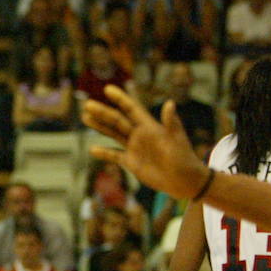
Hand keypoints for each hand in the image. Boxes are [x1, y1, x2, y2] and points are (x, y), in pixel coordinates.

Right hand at [82, 87, 209, 200]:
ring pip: (113, 134)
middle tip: (87, 105)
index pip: (132, 109)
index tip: (107, 89)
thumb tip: (170, 103)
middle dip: (103, 112)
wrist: (185, 181)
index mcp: (150, 127)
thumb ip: (171, 122)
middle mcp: (140, 135)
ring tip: (85, 118)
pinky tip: (92, 150)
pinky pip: (115, 156)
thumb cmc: (184, 158)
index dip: (121, 99)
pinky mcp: (132, 162)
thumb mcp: (177, 139)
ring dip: (100, 127)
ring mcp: (135, 148)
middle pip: (118, 120)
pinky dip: (104, 153)